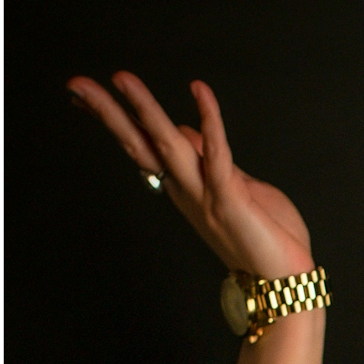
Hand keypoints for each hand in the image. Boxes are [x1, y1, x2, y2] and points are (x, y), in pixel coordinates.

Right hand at [66, 70, 314, 281]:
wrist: (287, 284)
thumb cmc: (269, 238)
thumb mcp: (237, 187)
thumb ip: (212, 159)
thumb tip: (189, 130)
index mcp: (187, 188)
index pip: (144, 147)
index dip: (118, 119)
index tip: (86, 96)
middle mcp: (188, 191)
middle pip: (141, 145)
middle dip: (108, 113)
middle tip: (76, 84)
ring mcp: (205, 195)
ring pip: (167, 145)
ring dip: (145, 110)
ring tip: (120, 79)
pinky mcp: (230, 198)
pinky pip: (217, 152)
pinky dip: (209, 119)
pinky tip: (199, 90)